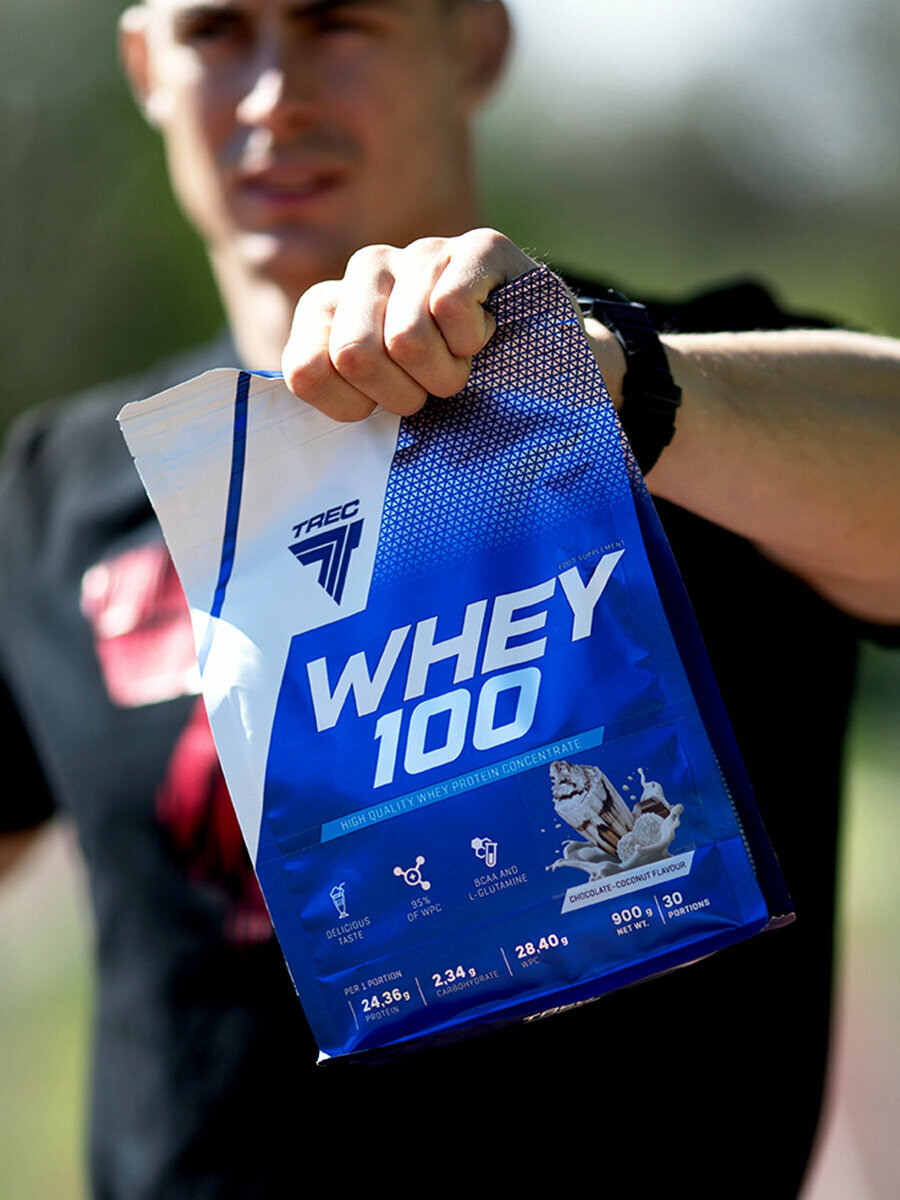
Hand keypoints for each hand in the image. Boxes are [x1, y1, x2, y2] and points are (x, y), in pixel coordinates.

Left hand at [281, 229, 537, 420]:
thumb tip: (308, 438)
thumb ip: (340, 405)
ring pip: (406, 339)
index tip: (380, 408)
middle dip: (402, 393)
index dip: (350, 406)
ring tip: (461, 364)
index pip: (307, 369)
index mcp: (329, 308)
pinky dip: (473, 343)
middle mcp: (367, 269)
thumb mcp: (383, 406)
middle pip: (354, 354)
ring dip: (445, 373)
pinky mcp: (478, 246)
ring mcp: (421, 253)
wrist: (539, 363)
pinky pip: (451, 309)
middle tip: (429, 392)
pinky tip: (486, 332)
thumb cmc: (450, 391)